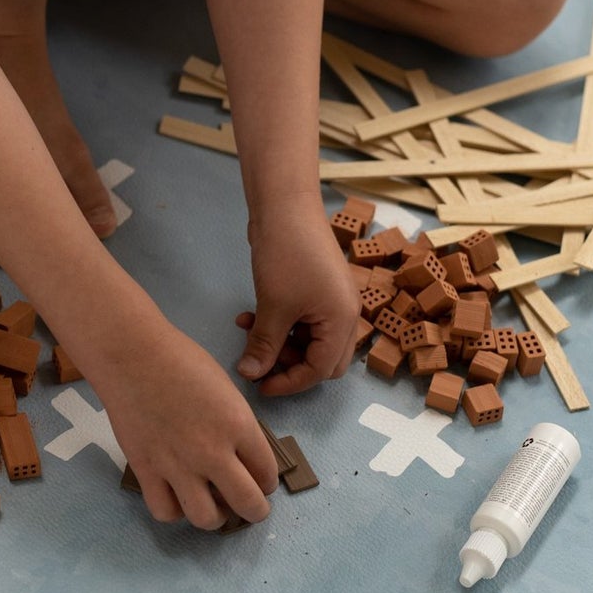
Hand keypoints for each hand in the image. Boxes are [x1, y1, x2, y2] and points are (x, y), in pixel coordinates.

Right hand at [92, 319, 278, 529]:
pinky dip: (175, 511)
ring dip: (215, 518)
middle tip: (248, 507)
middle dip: (254, 511)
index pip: (267, 473)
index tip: (260, 480)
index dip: (267, 481)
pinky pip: (165, 512)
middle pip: (248, 505)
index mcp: (239, 426)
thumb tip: (241, 456)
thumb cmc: (181, 360)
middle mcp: (212, 452)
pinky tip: (177, 497)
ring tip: (212, 506)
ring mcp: (177, 465)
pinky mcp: (145, 470)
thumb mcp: (226, 389)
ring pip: (206, 519)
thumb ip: (238, 426)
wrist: (132, 355)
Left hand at [236, 197, 359, 395]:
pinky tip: (248, 317)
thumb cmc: (286, 256)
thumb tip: (250, 375)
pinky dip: (278, 324)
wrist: (285, 206)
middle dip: (289, 365)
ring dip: (278, 342)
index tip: (259, 385)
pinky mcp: (316, 289)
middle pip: (322, 360)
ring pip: (308, 340)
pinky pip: (301, 320)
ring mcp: (331, 301)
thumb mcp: (273, 307)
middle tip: (260, 362)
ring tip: (247, 332)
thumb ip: (264, 346)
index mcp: (343, 321)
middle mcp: (345, 314)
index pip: (321, 370)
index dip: (289, 382)